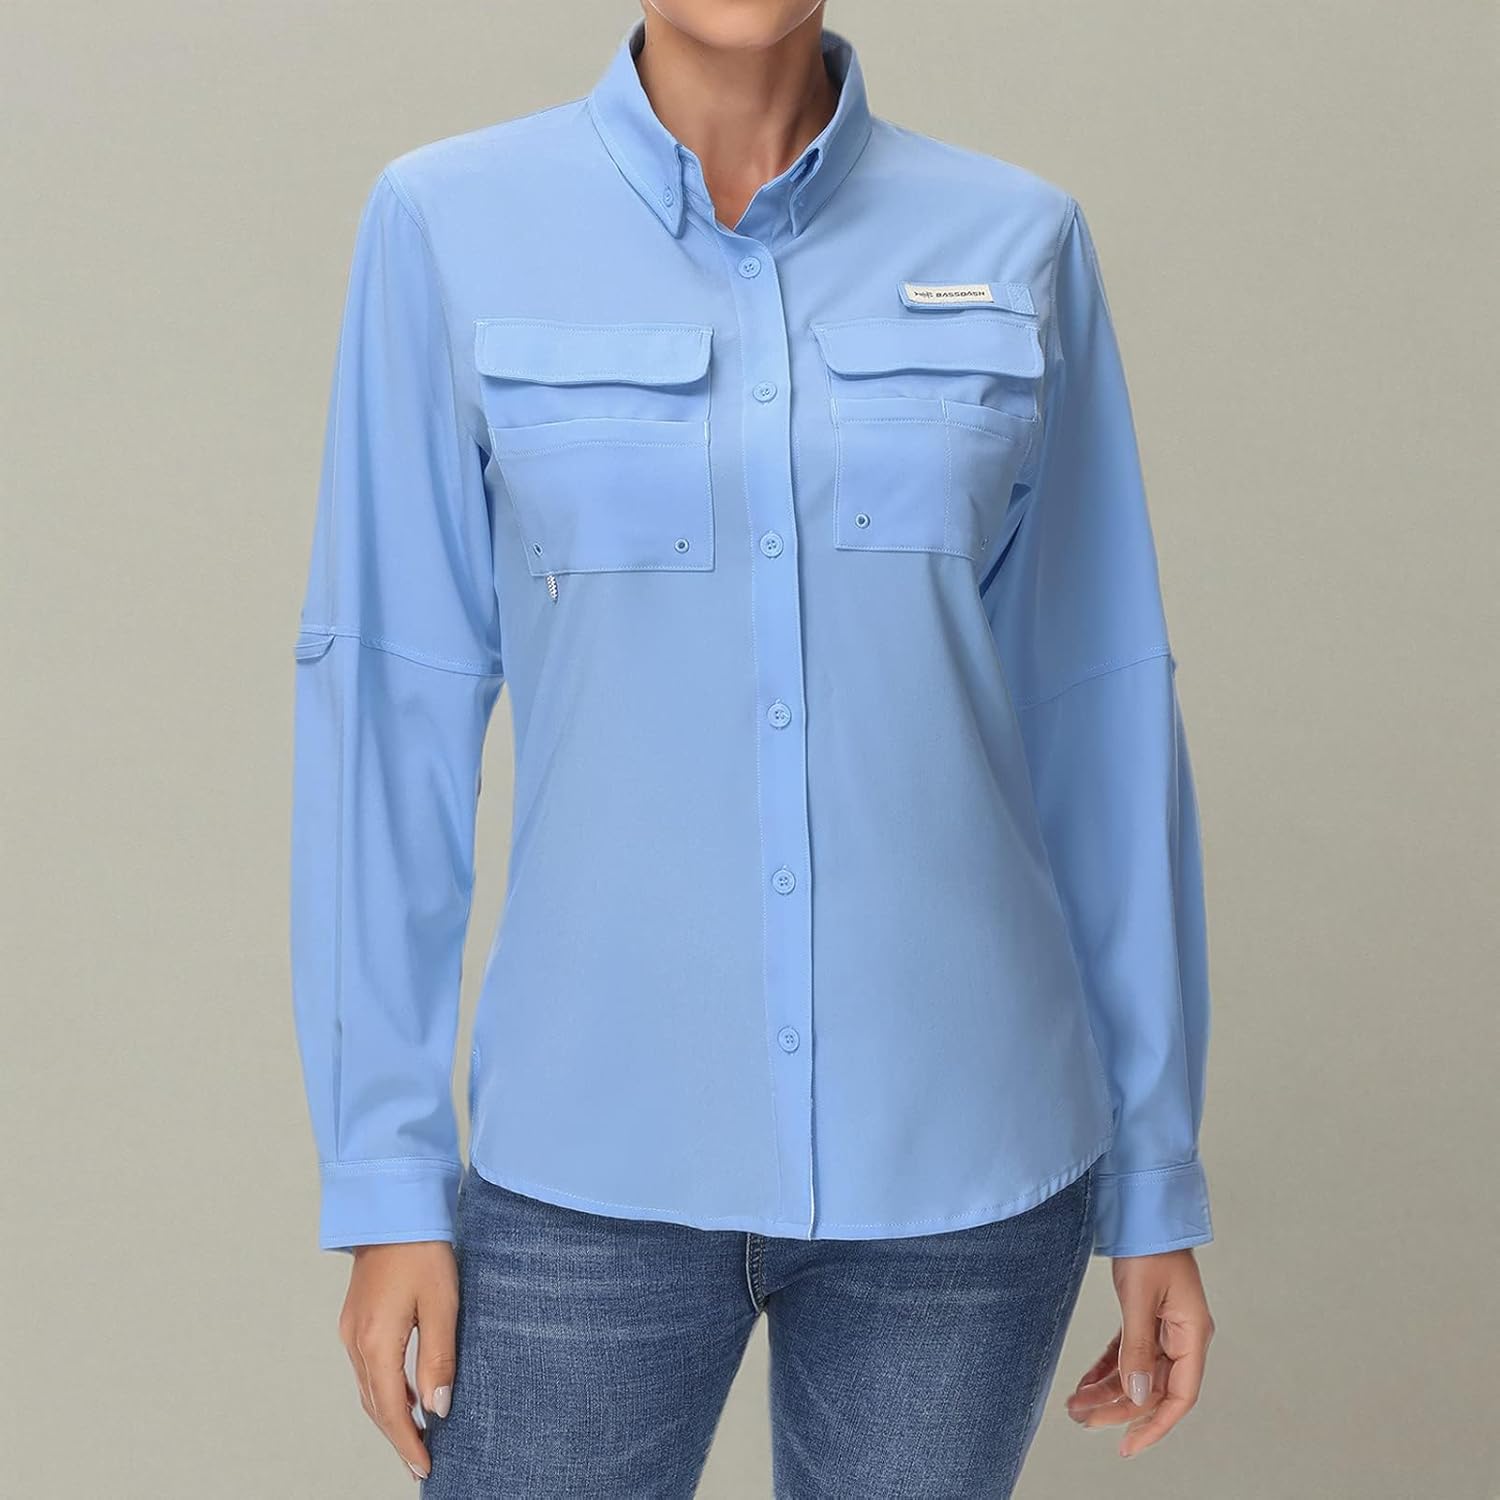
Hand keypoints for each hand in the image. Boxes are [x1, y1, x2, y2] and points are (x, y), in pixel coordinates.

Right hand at [338, 1241, 458, 1481]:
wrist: (393, 1208)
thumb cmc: (422, 1250)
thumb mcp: (441, 1305)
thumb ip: (438, 1359)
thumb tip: (438, 1408)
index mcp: (376, 1342)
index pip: (392, 1410)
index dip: (407, 1442)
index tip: (424, 1466)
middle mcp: (356, 1342)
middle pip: (374, 1405)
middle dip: (396, 1436)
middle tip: (419, 1462)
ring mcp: (351, 1329)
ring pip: (368, 1388)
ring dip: (390, 1415)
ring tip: (415, 1436)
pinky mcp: (356, 1318)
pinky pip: (367, 1367)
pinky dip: (384, 1389)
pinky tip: (405, 1393)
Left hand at [1065, 1248, 1213, 1458]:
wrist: (1142, 1209)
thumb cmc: (1150, 1245)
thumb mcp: (1140, 1298)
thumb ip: (1138, 1348)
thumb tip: (1136, 1394)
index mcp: (1192, 1334)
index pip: (1179, 1396)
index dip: (1155, 1425)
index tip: (1127, 1445)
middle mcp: (1182, 1336)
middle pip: (1152, 1387)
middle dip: (1117, 1406)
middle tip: (1082, 1418)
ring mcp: (1164, 1327)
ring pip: (1137, 1372)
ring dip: (1107, 1389)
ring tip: (1075, 1403)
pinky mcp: (1146, 1316)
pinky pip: (1128, 1353)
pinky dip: (1107, 1368)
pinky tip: (1086, 1381)